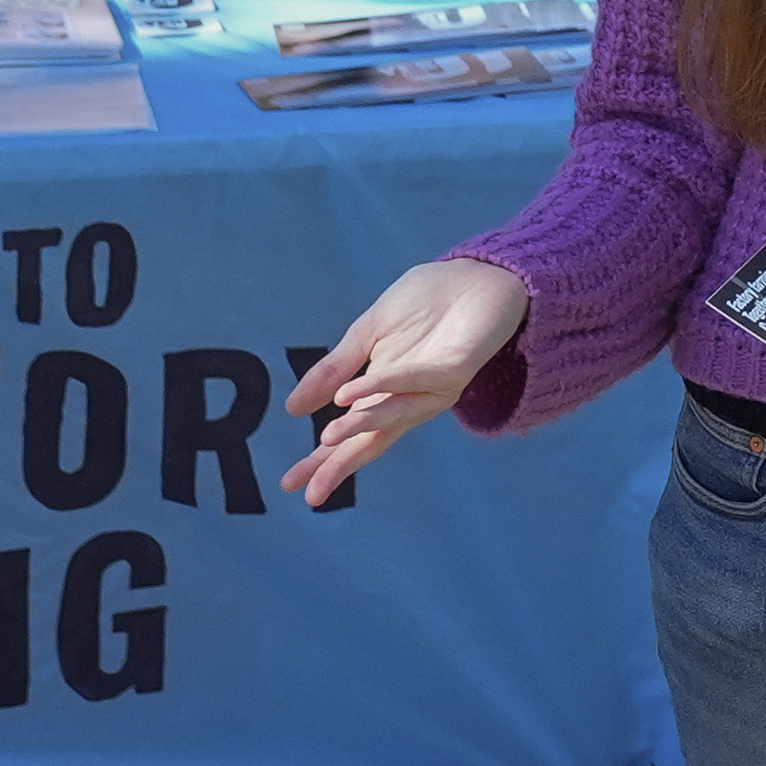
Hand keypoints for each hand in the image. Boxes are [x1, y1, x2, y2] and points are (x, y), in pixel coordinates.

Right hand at [281, 256, 531, 504]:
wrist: (476, 274)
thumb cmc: (425, 304)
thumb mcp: (366, 333)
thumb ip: (333, 370)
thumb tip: (292, 410)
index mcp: (386, 393)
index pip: (351, 436)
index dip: (323, 461)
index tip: (289, 485)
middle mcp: (410, 399)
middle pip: (370, 439)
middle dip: (339, 464)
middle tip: (309, 491)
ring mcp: (434, 387)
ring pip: (392, 413)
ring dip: (357, 426)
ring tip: (325, 439)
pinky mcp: (454, 367)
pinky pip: (413, 378)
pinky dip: (381, 385)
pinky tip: (351, 394)